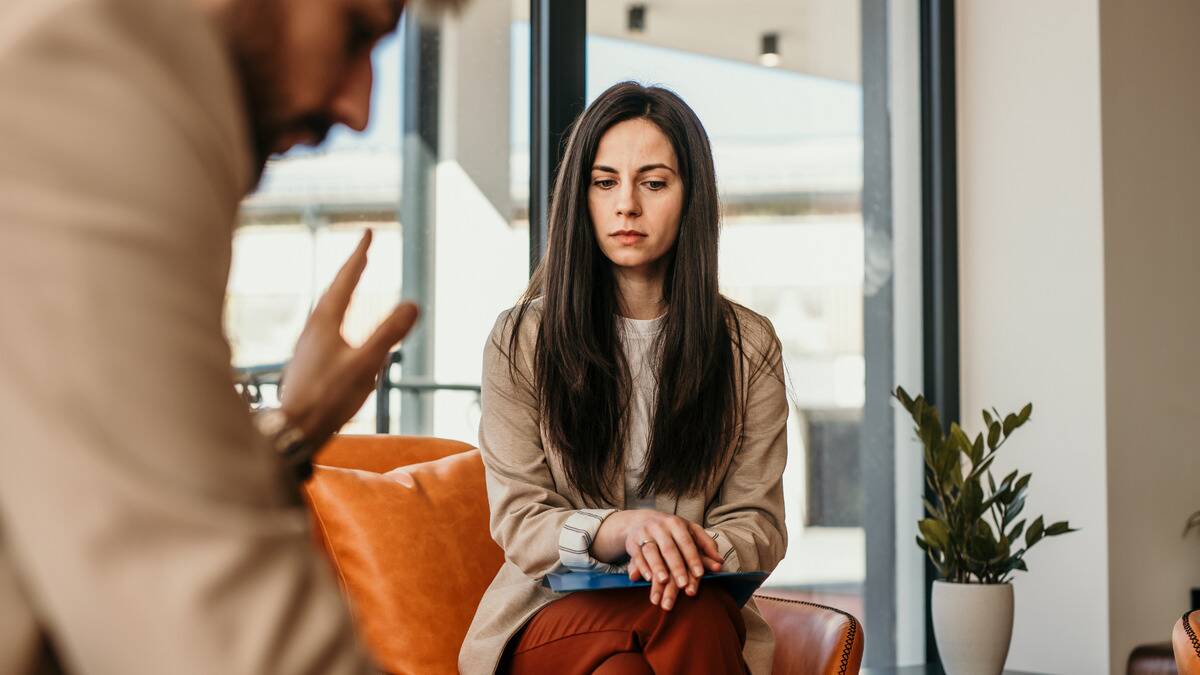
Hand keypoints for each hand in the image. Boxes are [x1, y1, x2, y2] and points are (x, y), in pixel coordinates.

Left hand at [279, 230, 418, 439]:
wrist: (294, 430)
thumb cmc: (327, 398)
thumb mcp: (365, 364)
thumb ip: (388, 333)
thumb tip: (412, 303)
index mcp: (325, 322)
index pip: (346, 280)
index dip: (359, 256)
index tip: (368, 233)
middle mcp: (313, 329)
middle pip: (334, 291)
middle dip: (351, 271)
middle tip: (363, 252)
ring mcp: (308, 346)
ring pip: (328, 310)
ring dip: (343, 293)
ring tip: (352, 285)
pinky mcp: (309, 363)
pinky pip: (327, 328)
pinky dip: (339, 316)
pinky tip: (342, 331)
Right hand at [595, 510, 722, 610]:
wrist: (640, 520)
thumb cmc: (671, 530)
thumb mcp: (689, 531)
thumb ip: (706, 545)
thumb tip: (720, 562)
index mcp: (676, 523)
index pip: (687, 542)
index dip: (693, 558)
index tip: (700, 574)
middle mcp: (660, 527)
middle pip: (669, 548)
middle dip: (676, 567)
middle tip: (683, 584)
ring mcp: (645, 533)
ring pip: (651, 551)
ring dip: (657, 567)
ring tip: (663, 581)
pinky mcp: (633, 543)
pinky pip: (637, 556)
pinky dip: (642, 567)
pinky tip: (647, 578)